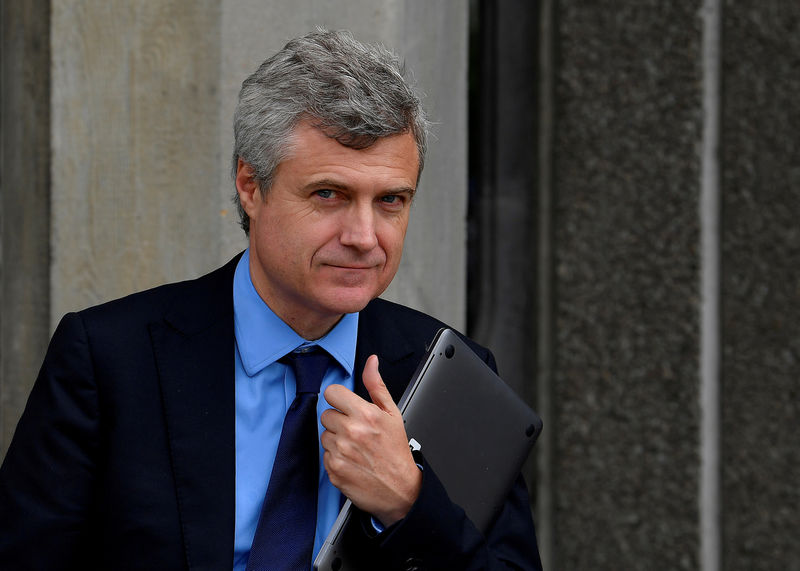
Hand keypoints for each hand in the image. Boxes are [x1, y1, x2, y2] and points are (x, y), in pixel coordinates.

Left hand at [320, 355, 421, 525]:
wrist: (401, 490)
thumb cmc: (396, 451)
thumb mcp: (392, 414)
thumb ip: (377, 386)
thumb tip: (371, 362)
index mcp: (365, 414)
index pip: (332, 393)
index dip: (339, 399)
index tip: (346, 407)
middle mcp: (351, 432)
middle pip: (326, 414)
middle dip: (339, 421)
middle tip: (356, 431)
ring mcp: (341, 452)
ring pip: (325, 435)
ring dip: (337, 440)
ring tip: (356, 448)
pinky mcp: (334, 470)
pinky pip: (325, 455)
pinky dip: (336, 458)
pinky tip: (352, 461)